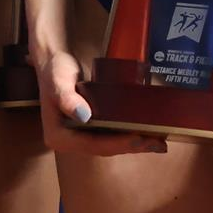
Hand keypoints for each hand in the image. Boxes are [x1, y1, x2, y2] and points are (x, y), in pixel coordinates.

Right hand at [33, 48, 164, 156]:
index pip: (92, 144)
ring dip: (134, 144)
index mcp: (59, 137)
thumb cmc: (54, 71)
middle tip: (157, 143)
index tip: (138, 138)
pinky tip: (146, 135)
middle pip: (104, 148)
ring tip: (158, 143)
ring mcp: (79, 137)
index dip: (117, 143)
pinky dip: (128, 136)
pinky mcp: (89, 130)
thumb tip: (84, 117)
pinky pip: (110, 137)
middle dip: (131, 146)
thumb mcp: (58, 81)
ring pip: (110, 145)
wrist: (53, 63)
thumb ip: (67, 98)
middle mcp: (69, 142)